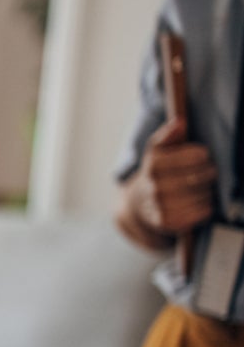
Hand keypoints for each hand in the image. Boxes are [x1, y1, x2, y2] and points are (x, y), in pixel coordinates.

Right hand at [128, 118, 215, 237]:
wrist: (138, 205)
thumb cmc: (156, 173)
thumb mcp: (157, 151)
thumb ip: (168, 135)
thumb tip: (180, 123)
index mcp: (154, 165)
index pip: (199, 156)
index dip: (203, 155)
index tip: (199, 157)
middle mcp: (155, 187)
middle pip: (204, 175)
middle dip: (208, 172)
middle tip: (203, 173)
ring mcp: (162, 207)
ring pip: (205, 194)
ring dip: (206, 190)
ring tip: (197, 188)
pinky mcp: (169, 223)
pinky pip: (204, 211)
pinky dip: (205, 207)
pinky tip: (194, 202)